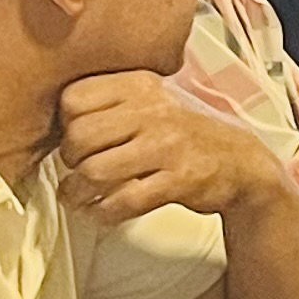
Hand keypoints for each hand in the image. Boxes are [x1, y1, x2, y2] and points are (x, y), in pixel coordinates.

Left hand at [57, 73, 282, 225]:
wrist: (241, 162)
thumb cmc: (186, 132)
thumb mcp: (153, 99)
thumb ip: (112, 102)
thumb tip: (56, 122)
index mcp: (140, 84)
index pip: (74, 98)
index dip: (64, 123)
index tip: (74, 138)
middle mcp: (152, 110)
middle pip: (79, 137)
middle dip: (69, 160)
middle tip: (76, 170)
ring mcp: (167, 146)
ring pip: (95, 172)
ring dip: (77, 193)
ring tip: (76, 197)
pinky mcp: (179, 181)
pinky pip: (125, 201)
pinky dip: (104, 213)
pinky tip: (100, 213)